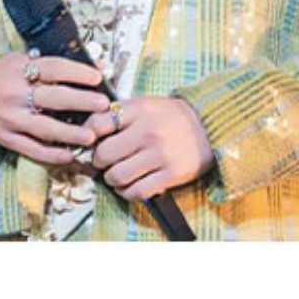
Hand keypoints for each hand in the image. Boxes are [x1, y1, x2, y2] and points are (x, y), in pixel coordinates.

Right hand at [0, 52, 107, 165]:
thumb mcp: (20, 61)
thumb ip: (53, 66)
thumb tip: (96, 68)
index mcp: (18, 70)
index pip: (52, 69)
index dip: (76, 72)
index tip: (97, 78)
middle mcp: (13, 94)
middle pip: (52, 98)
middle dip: (80, 102)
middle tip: (102, 105)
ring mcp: (9, 118)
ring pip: (43, 127)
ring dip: (69, 133)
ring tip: (90, 137)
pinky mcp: (5, 137)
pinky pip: (30, 148)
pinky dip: (49, 154)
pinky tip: (68, 155)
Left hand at [87, 97, 212, 199]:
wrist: (211, 127)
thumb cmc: (172, 118)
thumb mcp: (145, 105)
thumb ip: (118, 115)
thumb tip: (87, 132)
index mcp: (139, 110)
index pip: (97, 124)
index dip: (87, 136)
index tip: (89, 142)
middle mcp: (148, 132)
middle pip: (104, 154)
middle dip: (98, 162)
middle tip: (102, 162)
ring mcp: (160, 154)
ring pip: (117, 176)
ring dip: (111, 179)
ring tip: (115, 175)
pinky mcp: (171, 174)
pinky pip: (137, 191)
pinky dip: (127, 193)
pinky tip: (128, 186)